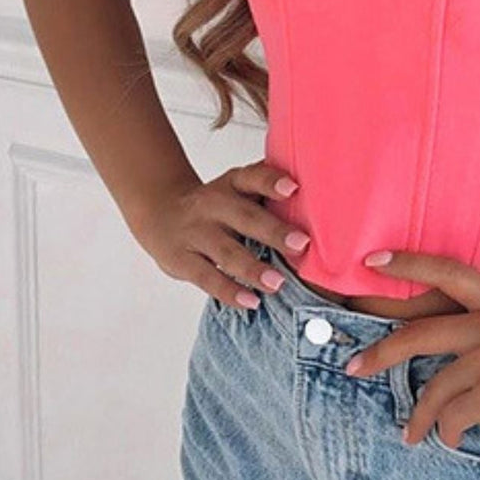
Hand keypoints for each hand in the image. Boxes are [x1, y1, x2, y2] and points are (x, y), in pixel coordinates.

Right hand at [129, 159, 310, 307]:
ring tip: (278, 283)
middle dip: (274, 231)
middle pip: (245, 217)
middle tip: (302, 245)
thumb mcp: (236, 188)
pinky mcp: (182, 260)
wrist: (159, 210)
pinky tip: (251, 301)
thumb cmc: (216, 204)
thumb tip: (320, 196)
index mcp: (232, 184)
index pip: (251, 177)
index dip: (271, 181)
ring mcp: (196, 233)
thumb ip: (267, 190)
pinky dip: (229, 291)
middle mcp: (213, 205)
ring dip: (253, 268)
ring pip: (226, 251)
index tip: (294, 187)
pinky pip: (207, 277)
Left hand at [345, 237, 479, 458]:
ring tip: (415, 435)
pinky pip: (451, 416)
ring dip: (420, 417)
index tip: (371, 260)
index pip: (450, 273)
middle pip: (418, 334)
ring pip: (433, 389)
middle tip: (354, 369)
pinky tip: (453, 440)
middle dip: (379, 354)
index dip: (409, 263)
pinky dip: (447, 432)